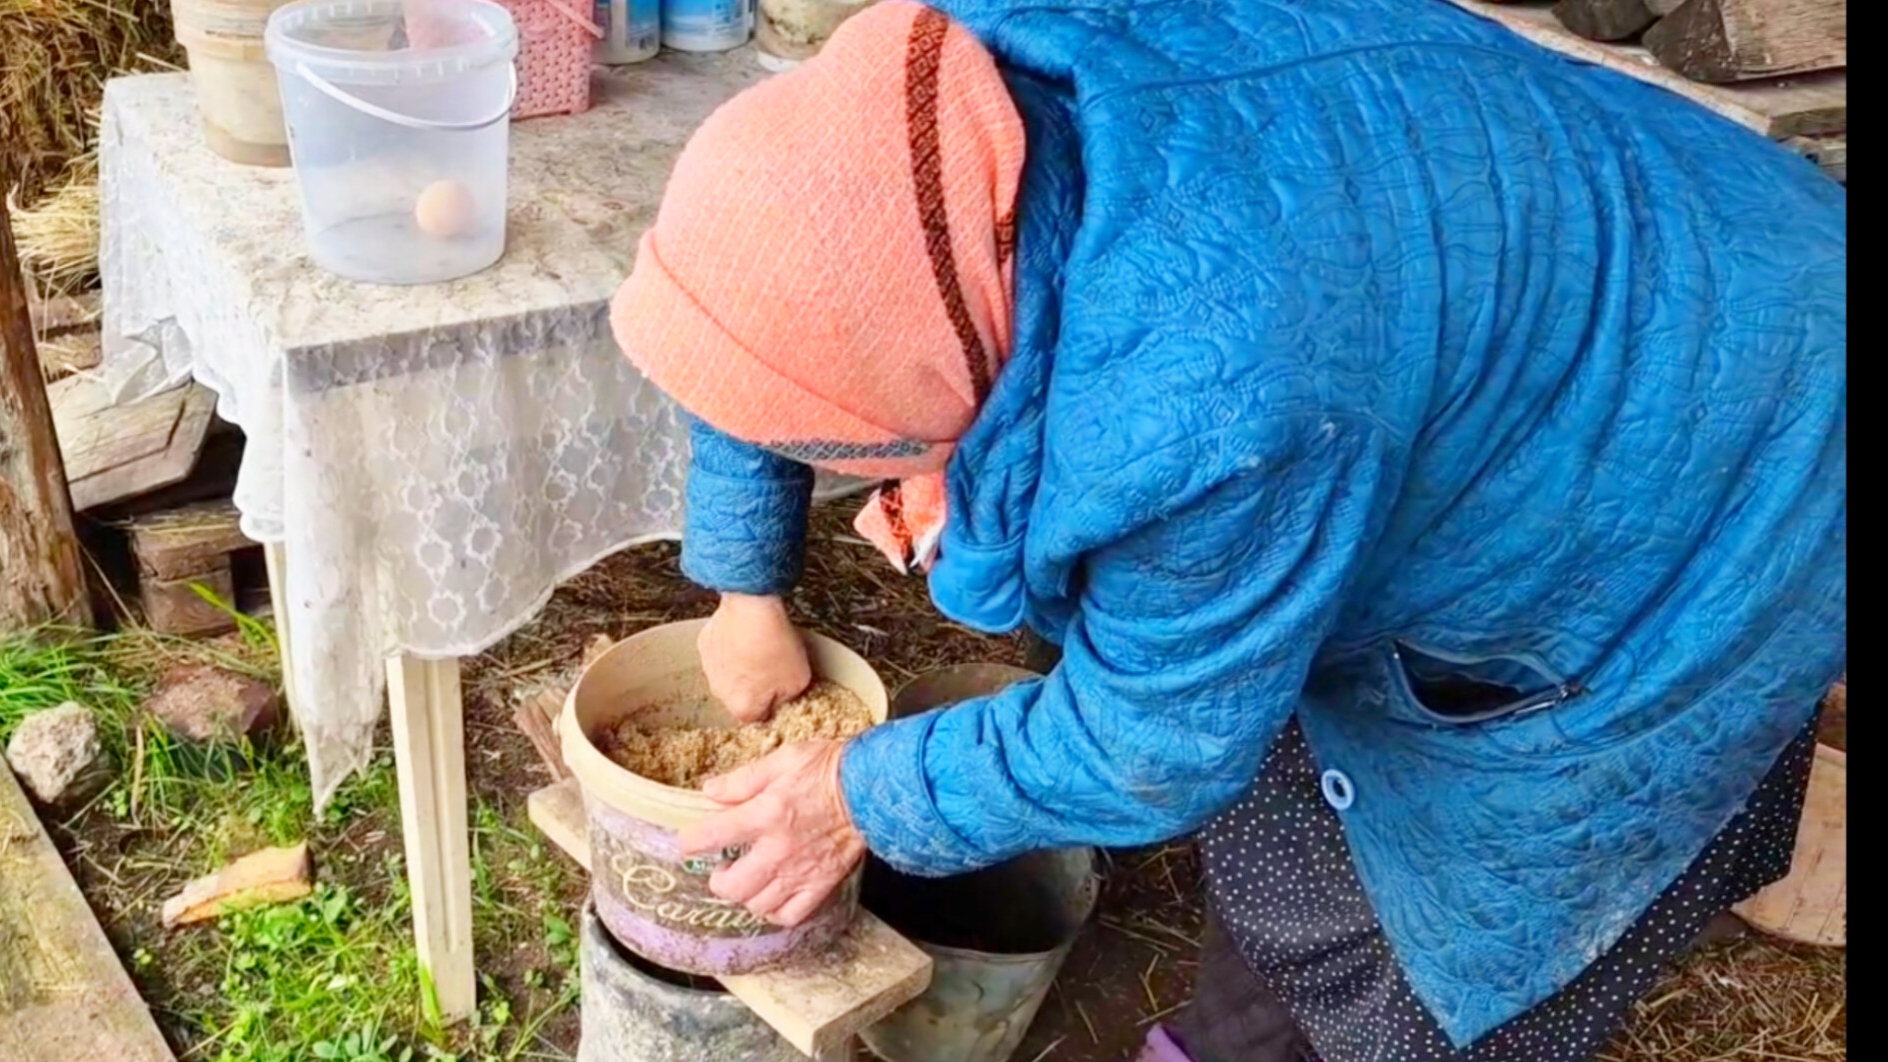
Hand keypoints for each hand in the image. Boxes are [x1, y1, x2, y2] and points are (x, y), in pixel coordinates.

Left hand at [676, 740, 864, 927]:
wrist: (874, 788)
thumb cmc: (830, 767)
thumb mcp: (782, 759)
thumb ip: (743, 780)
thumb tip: (710, 791)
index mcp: (765, 814)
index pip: (712, 836)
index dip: (691, 841)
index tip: (690, 841)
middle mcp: (779, 850)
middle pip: (732, 886)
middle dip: (718, 879)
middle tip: (723, 866)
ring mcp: (801, 872)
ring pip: (758, 905)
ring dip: (746, 895)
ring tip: (749, 880)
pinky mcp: (821, 884)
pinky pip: (789, 915)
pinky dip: (775, 912)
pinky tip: (774, 896)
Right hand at [699, 593, 811, 722]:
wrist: (752, 608)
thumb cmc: (775, 645)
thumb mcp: (799, 681)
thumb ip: (788, 698)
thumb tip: (781, 700)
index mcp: (743, 708)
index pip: (758, 718)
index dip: (772, 704)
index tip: (780, 691)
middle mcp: (720, 693)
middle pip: (740, 696)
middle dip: (755, 686)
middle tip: (773, 666)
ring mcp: (709, 668)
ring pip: (728, 674)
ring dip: (741, 666)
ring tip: (760, 646)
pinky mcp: (704, 645)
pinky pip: (720, 653)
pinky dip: (731, 646)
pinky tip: (747, 633)